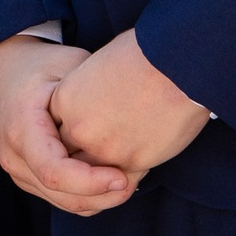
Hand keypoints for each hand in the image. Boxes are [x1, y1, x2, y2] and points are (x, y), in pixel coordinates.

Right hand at [0, 35, 136, 216]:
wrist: (2, 72)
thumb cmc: (42, 65)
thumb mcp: (68, 66)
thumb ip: (94, 90)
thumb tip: (135, 108)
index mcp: (22, 127)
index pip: (54, 171)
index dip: (91, 181)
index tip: (123, 177)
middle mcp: (14, 156)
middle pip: (62, 195)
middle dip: (104, 195)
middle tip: (138, 179)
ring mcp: (19, 171)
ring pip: (65, 204)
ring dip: (101, 198)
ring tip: (132, 178)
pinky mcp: (29, 178)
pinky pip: (63, 199)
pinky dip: (91, 196)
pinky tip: (115, 177)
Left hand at [48, 27, 211, 178]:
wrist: (176, 60)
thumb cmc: (146, 52)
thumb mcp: (102, 63)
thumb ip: (92, 90)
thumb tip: (102, 100)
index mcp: (65, 99)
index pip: (60, 129)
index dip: (81, 130)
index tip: (101, 123)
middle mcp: (78, 127)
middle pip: (72, 156)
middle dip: (89, 154)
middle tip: (112, 147)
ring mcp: (102, 148)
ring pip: (94, 175)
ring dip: (107, 172)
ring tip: (128, 157)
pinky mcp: (130, 162)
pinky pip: (123, 182)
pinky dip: (130, 178)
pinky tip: (142, 161)